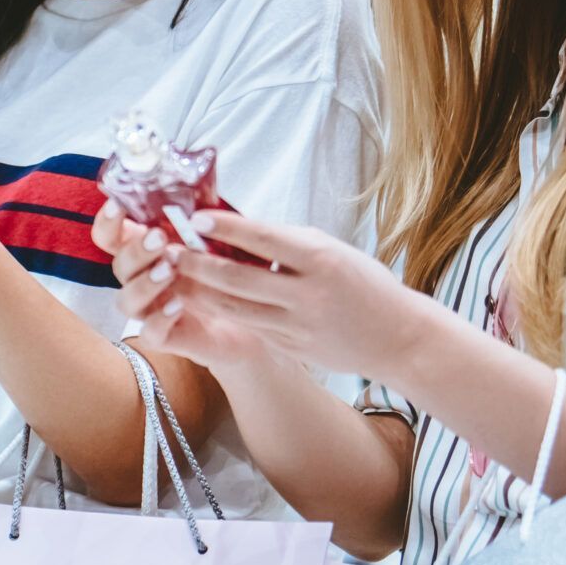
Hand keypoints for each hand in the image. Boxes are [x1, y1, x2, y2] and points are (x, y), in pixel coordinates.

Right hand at [101, 200, 273, 371]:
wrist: (254, 318)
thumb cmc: (232, 272)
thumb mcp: (221, 239)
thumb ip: (202, 221)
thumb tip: (200, 195)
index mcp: (147, 252)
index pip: (111, 236)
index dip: (107, 222)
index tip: (118, 205)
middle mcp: (141, 280)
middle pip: (118, 265)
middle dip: (136, 251)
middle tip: (160, 238)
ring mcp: (151, 310)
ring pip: (125, 301)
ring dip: (143, 284)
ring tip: (169, 271)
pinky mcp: (166, 338)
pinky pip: (150, 333)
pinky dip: (159, 319)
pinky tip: (178, 305)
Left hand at [125, 209, 444, 385]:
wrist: (397, 337)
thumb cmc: (364, 284)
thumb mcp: (333, 250)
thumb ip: (288, 242)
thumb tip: (239, 228)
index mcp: (321, 260)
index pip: (263, 239)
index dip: (225, 228)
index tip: (195, 217)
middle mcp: (307, 294)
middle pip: (238, 277)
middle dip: (196, 263)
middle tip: (168, 248)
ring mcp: (297, 325)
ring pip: (234, 307)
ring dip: (197, 290)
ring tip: (172, 274)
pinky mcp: (290, 347)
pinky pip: (248, 325)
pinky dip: (220, 310)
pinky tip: (199, 298)